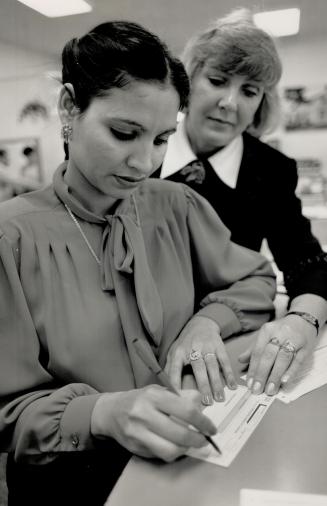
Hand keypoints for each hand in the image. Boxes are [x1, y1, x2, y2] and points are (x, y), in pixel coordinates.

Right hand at [91, 385, 215, 461]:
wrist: (111, 411)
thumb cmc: (141, 400)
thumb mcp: (160, 391)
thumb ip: (181, 396)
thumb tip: (202, 405)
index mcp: (154, 396)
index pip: (186, 411)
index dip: (203, 422)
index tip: (211, 429)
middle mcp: (144, 414)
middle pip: (180, 434)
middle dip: (197, 440)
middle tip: (203, 440)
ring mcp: (138, 433)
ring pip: (170, 450)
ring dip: (185, 450)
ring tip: (188, 444)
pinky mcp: (135, 448)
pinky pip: (160, 456)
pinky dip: (171, 453)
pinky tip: (173, 446)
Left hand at [165, 316, 236, 404]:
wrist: (201, 324)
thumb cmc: (186, 343)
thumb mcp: (174, 352)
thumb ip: (170, 368)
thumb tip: (165, 387)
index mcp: (179, 352)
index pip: (175, 368)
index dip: (175, 382)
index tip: (178, 397)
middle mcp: (193, 349)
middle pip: (198, 368)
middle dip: (203, 385)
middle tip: (207, 402)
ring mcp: (207, 347)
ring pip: (212, 366)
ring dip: (216, 382)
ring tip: (219, 398)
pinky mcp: (219, 346)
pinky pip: (224, 361)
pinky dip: (229, 373)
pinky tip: (232, 385)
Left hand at [238, 314, 316, 394]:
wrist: (303, 320)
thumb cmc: (282, 330)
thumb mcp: (266, 335)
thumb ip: (253, 348)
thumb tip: (240, 360)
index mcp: (267, 330)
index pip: (258, 351)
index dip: (253, 369)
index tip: (250, 383)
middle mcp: (280, 333)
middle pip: (269, 355)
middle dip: (262, 374)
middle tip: (258, 389)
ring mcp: (294, 339)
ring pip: (283, 358)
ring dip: (275, 376)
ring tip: (270, 389)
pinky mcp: (306, 347)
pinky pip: (298, 360)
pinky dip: (291, 371)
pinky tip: (284, 381)